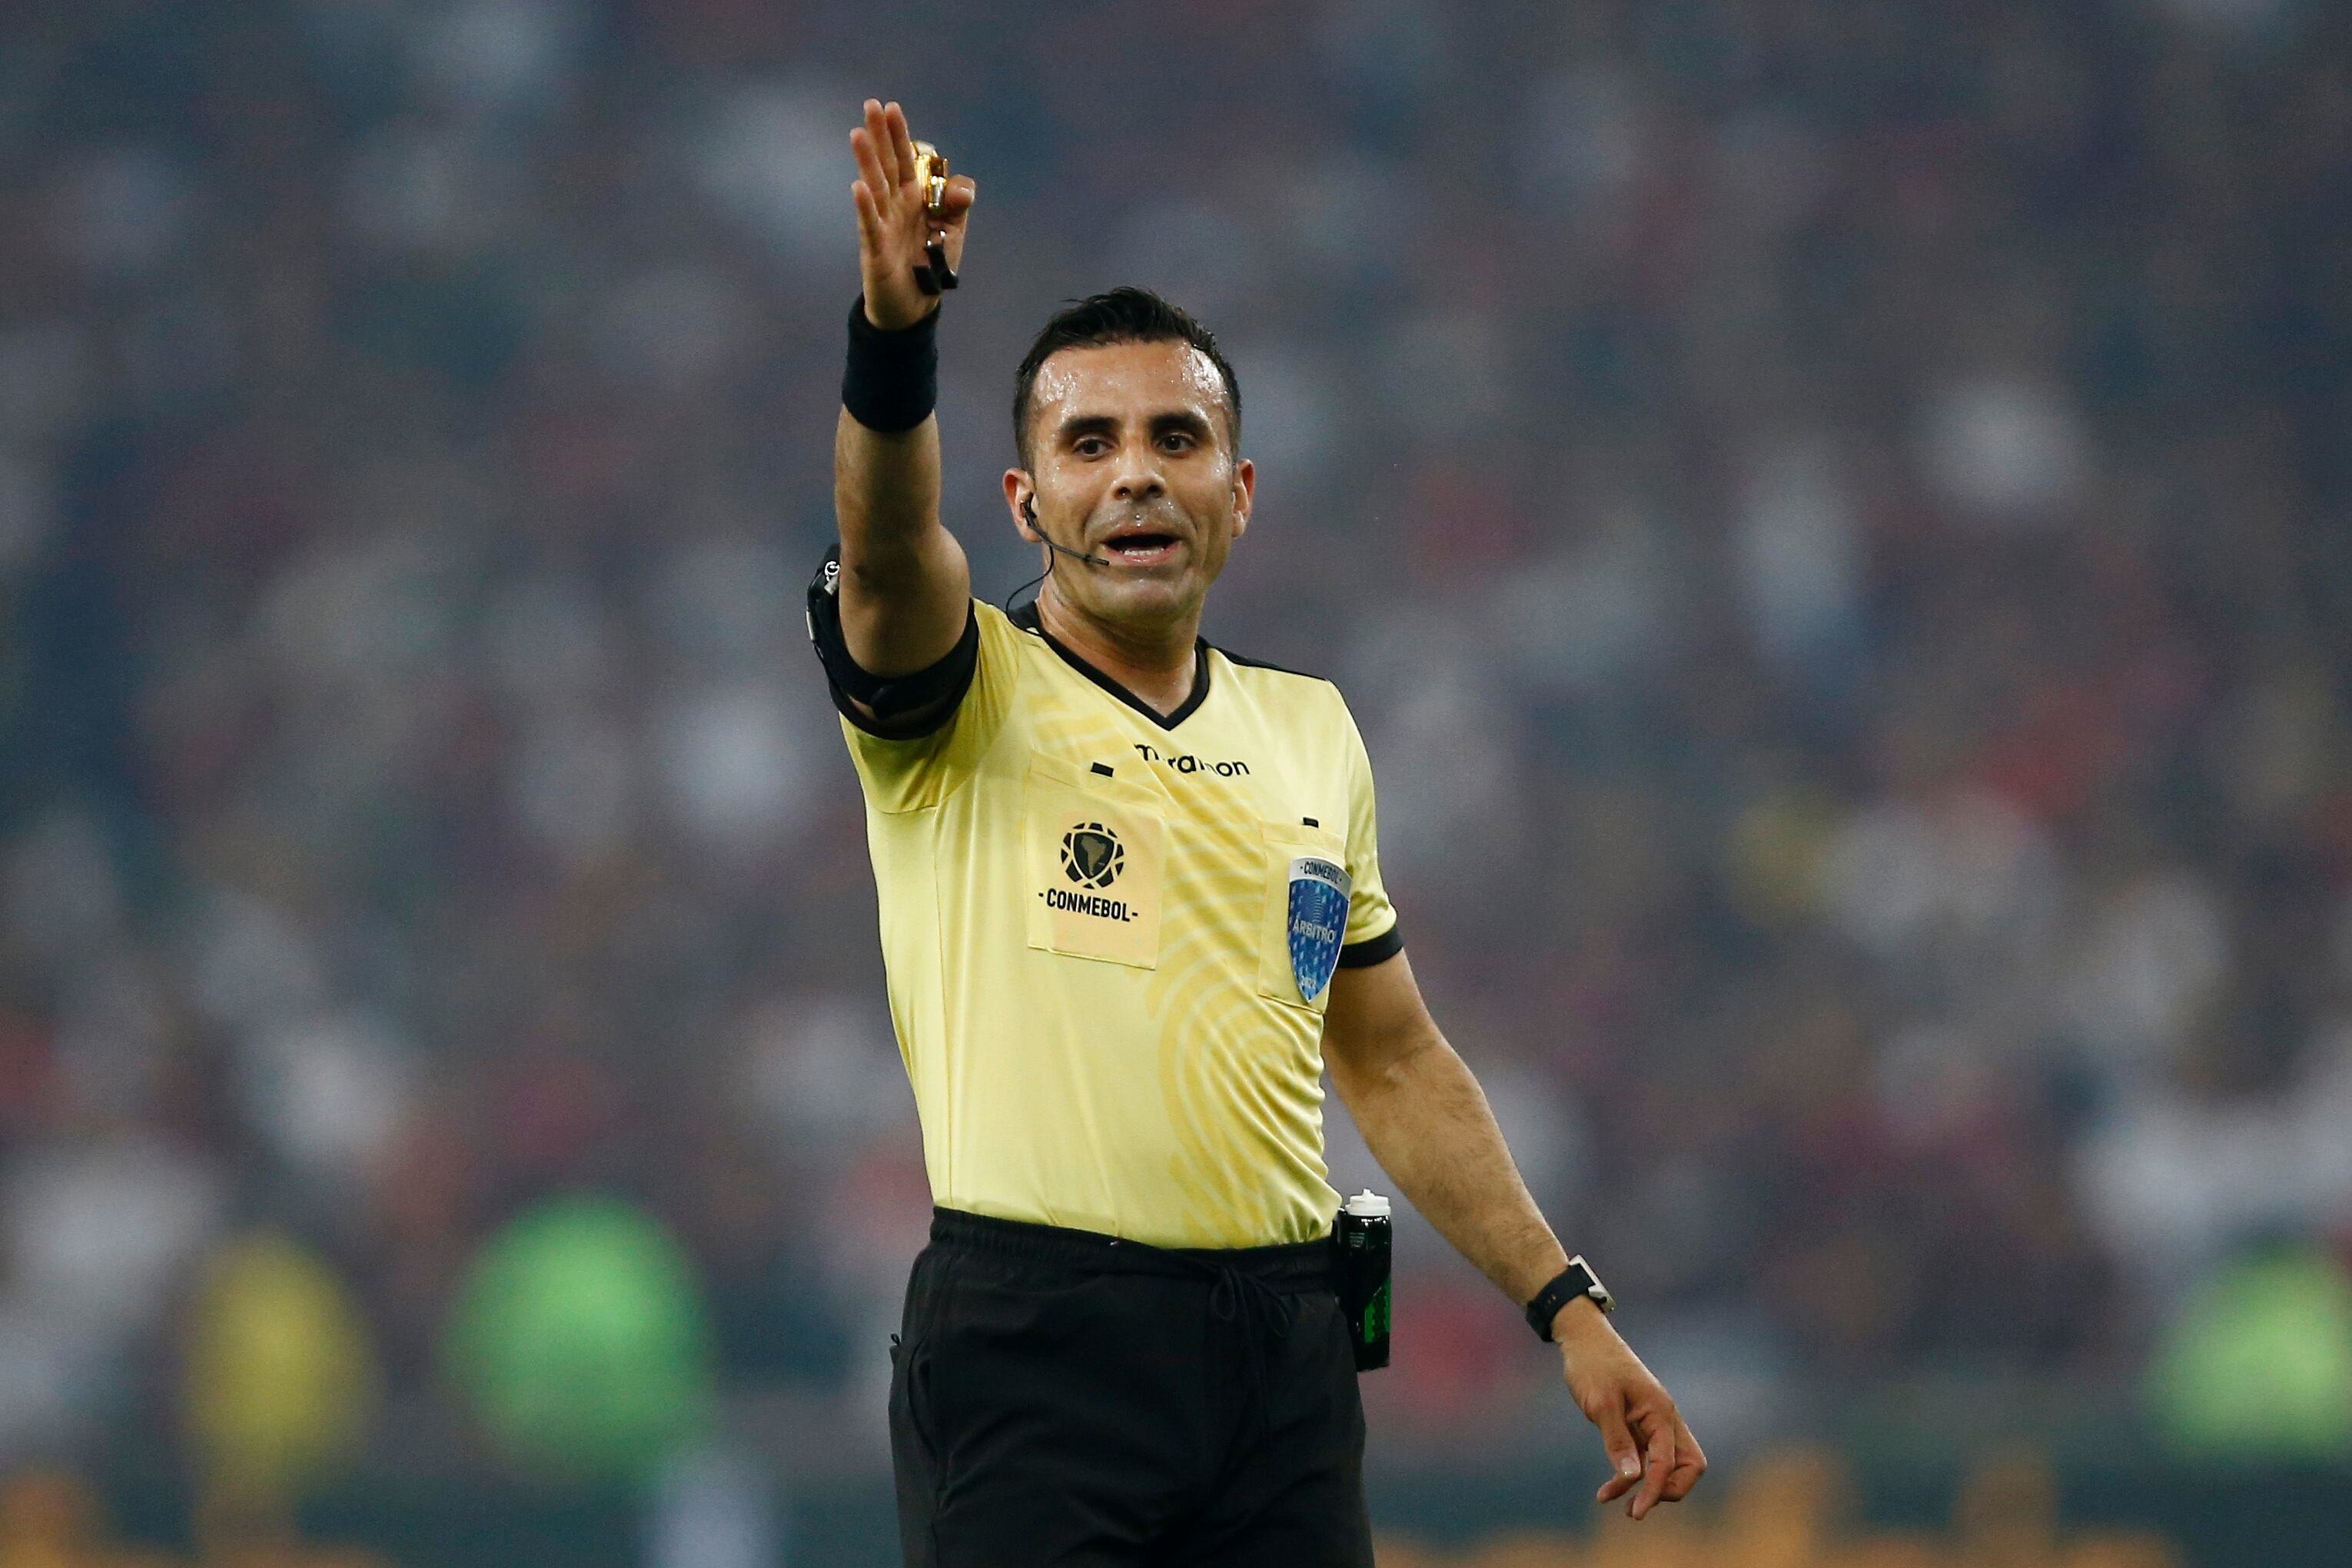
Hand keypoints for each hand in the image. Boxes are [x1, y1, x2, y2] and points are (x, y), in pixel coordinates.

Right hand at [849, 99, 977, 330]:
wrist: (915, 305)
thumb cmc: (931, 262)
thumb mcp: (953, 231)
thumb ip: (958, 205)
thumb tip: (962, 189)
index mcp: (913, 196)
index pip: (905, 160)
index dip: (900, 135)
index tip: (892, 107)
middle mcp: (894, 205)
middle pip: (886, 165)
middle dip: (879, 136)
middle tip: (869, 105)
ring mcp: (882, 225)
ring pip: (874, 188)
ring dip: (866, 162)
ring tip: (858, 135)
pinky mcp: (875, 250)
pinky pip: (870, 225)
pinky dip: (865, 207)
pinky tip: (858, 187)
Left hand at [1554, 1301, 1705, 1519]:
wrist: (1584, 1340)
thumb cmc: (1592, 1365)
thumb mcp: (1601, 1403)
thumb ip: (1617, 1440)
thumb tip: (1633, 1478)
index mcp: (1660, 1412)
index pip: (1668, 1461)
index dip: (1655, 1490)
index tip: (1636, 1511)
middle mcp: (1664, 1419)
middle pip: (1689, 1465)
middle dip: (1669, 1490)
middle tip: (1638, 1506)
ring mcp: (1654, 1423)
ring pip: (1669, 1465)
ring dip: (1649, 1488)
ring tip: (1621, 1508)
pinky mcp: (1639, 1427)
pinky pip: (1646, 1459)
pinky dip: (1632, 1476)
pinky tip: (1609, 1490)